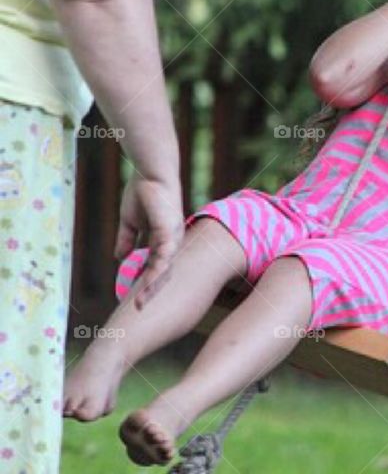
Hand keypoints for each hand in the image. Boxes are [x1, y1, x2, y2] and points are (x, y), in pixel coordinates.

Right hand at [114, 176, 184, 309]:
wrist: (151, 173)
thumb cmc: (143, 194)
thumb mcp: (131, 222)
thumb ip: (127, 240)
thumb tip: (120, 258)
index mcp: (164, 242)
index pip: (156, 268)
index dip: (145, 284)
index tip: (131, 299)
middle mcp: (172, 242)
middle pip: (163, 273)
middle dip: (150, 292)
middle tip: (137, 309)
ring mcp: (173, 236)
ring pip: (165, 267)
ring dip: (152, 286)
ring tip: (140, 301)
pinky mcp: (169, 229)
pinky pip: (164, 253)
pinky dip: (156, 268)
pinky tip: (147, 281)